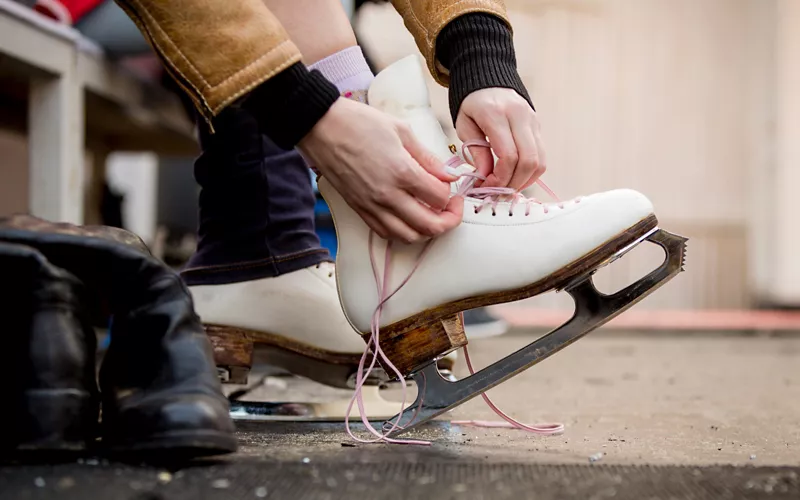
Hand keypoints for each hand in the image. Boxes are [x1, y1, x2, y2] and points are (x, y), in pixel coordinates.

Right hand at [299, 98, 463, 242]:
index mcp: (402, 172)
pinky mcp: (359, 209)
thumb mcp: (401, 130)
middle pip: (430, 226)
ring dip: (426, 231)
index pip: (440, 198)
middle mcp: (388, 195)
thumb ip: (428, 158)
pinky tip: (408, 218)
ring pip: (409, 236)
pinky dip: (403, 232)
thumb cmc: (359, 123)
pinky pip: (386, 233)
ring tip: (431, 215)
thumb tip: (450, 175)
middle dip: (448, 220)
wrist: (321, 127)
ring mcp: (371, 206)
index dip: (452, 195)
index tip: (452, 186)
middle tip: (451, 208)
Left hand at [455, 88, 545, 190]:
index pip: (508, 156)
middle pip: (528, 161)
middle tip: (497, 193)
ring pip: (539, 161)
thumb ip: (475, 152)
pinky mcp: (538, 126)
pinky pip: (541, 156)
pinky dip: (530, 173)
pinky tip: (515, 178)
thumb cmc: (471, 104)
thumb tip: (485, 177)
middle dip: (513, 183)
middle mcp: (519, 116)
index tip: (486, 187)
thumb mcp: (464, 126)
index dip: (499, 178)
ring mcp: (532, 120)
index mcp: (496, 114)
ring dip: (524, 181)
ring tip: (506, 188)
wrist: (488, 78)